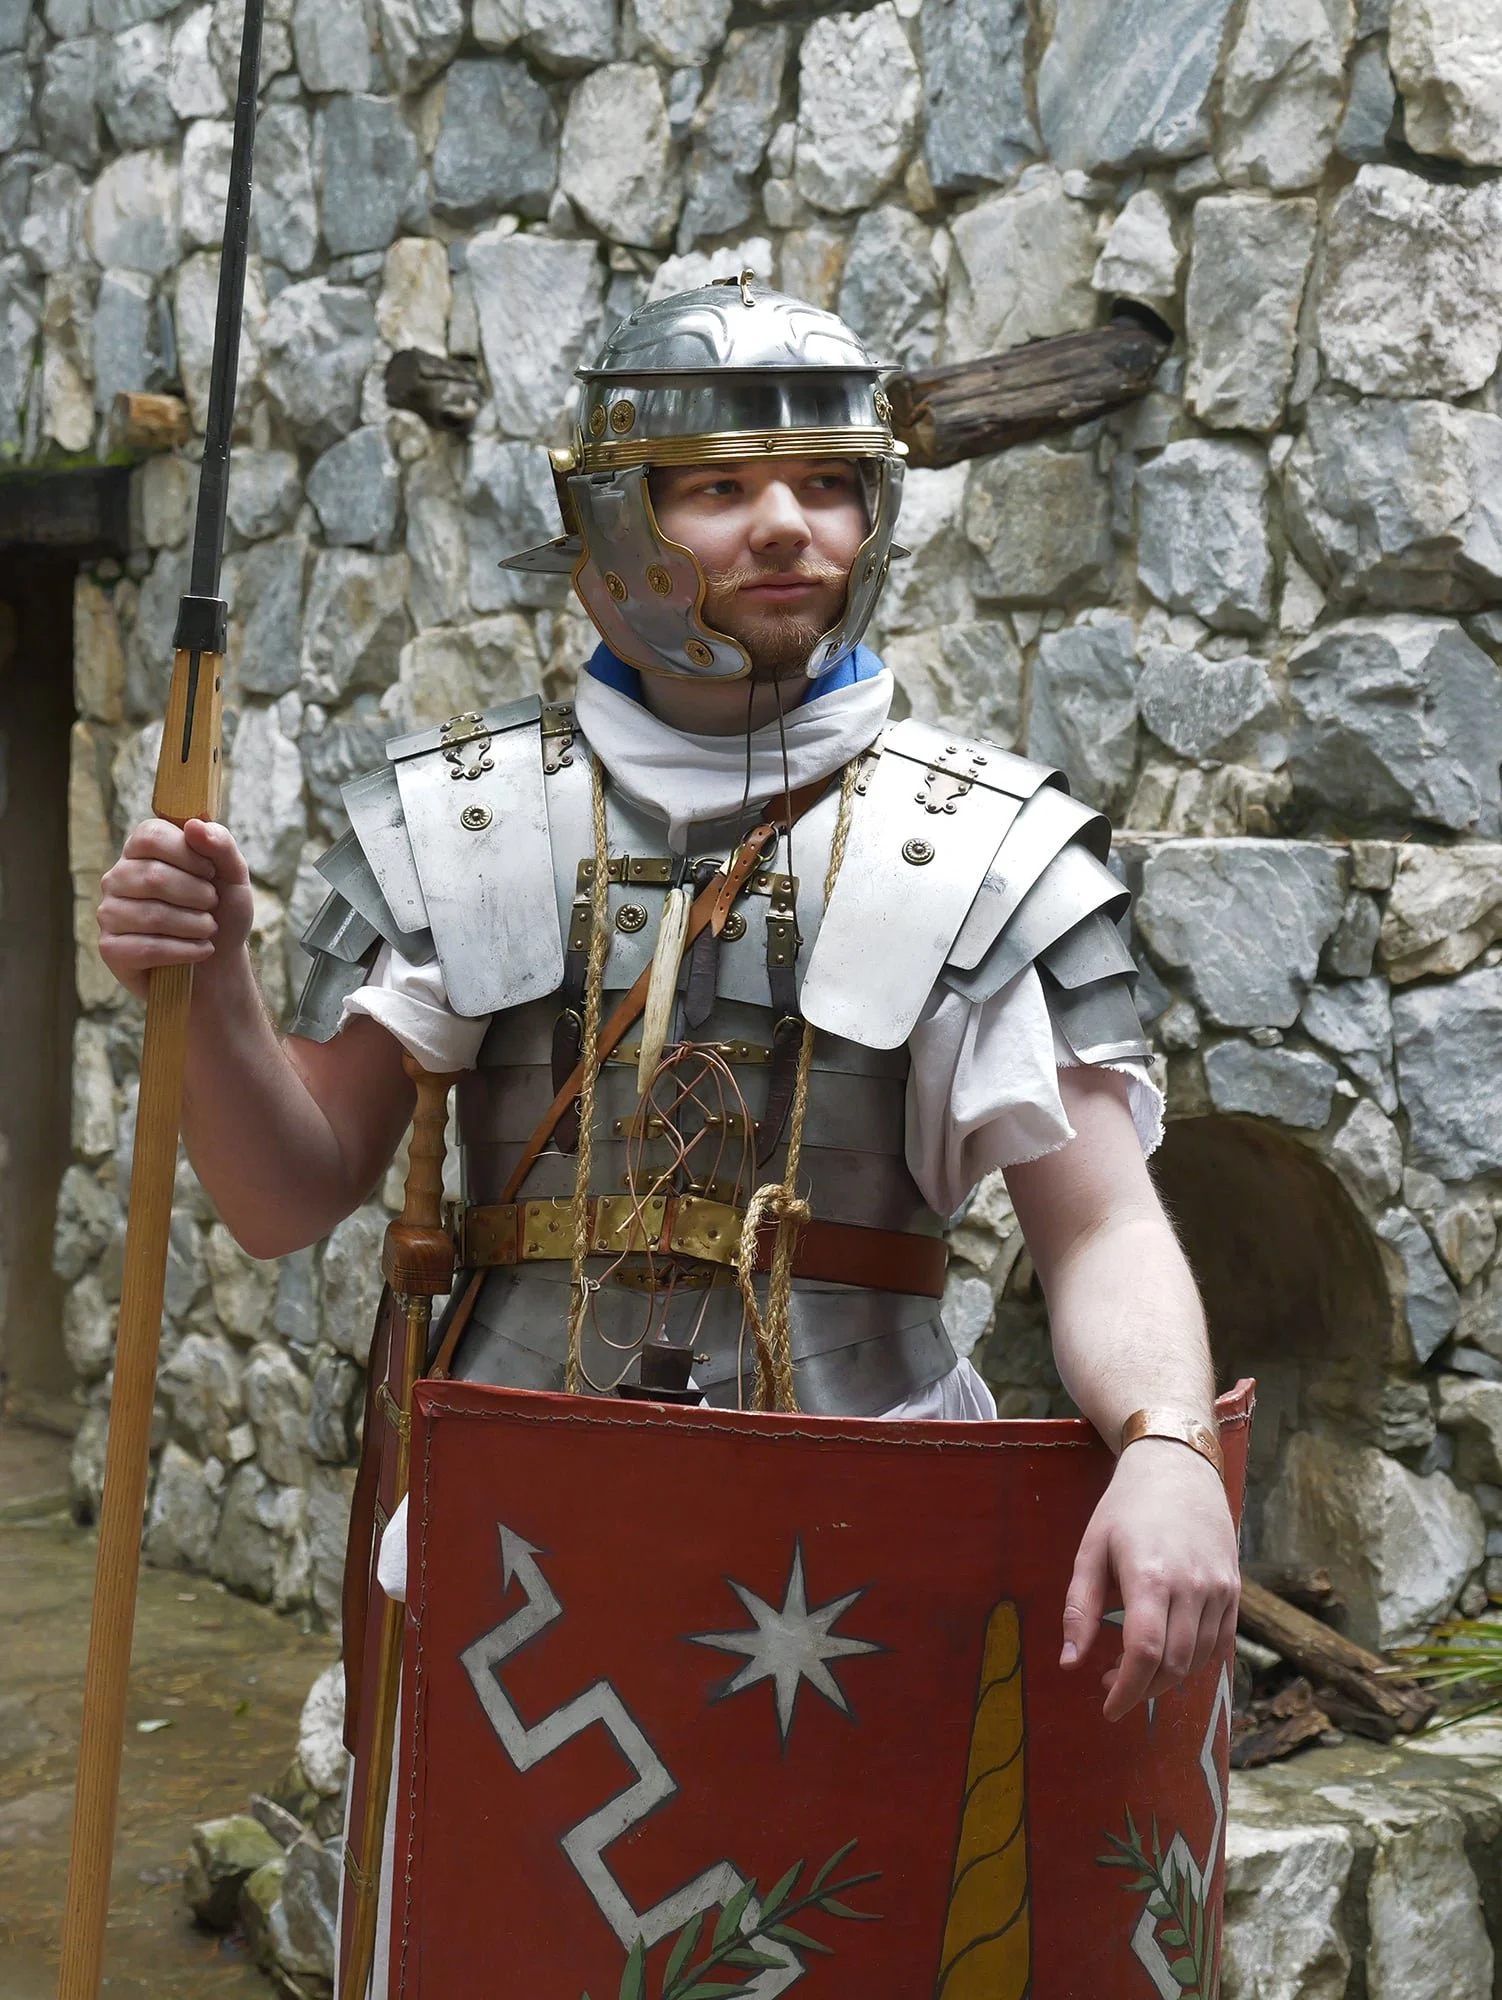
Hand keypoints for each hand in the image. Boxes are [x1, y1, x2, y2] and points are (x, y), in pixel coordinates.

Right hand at [98, 818, 254, 1001]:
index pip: (151, 836)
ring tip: (209, 929)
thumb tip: (193, 824)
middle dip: (199, 895)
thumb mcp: (233, 874)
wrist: (219, 963)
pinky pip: (147, 948)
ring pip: (152, 915)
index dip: (189, 855)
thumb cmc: (221, 912)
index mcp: (140, 850)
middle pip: (154, 876)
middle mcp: (117, 878)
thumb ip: (220, 844)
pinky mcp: (111, 949)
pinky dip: (186, 951)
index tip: (210, 872)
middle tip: (212, 905)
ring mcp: (109, 913)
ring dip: (195, 925)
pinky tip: (202, 950)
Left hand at [1060, 1438, 1238, 1721]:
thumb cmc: (1125, 1507)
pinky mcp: (1234, 1589)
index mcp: (1151, 1576)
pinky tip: (1168, 1654)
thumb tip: (1069, 1663)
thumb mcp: (1091, 1550)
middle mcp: (1192, 1586)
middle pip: (1174, 1664)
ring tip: (1134, 1668)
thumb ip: (1080, 1609)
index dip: (1126, 1690)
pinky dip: (1194, 1661)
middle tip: (1112, 1684)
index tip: (1107, 1707)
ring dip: (1167, 1678)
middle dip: (1142, 1688)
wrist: (1178, 1467)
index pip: (1144, 1653)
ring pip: (1199, 1659)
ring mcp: (1219, 1589)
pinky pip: (1219, 1643)